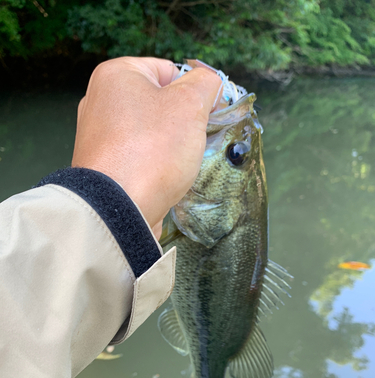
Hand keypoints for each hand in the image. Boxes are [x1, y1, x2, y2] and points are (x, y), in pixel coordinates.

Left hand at [71, 57, 221, 238]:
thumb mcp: (190, 104)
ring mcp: (99, 138)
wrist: (120, 210)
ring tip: (178, 162)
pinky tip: (164, 178)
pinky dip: (155, 165)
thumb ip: (205, 84)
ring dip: (171, 146)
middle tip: (194, 138)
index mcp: (116, 76)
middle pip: (157, 103)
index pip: (167, 70)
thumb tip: (210, 83)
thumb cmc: (151, 151)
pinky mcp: (104, 168)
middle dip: (182, 120)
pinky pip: (139, 158)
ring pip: (150, 133)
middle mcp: (100, 103)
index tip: (207, 112)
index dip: (193, 90)